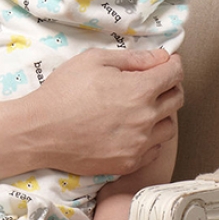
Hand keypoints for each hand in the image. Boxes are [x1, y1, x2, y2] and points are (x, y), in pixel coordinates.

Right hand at [27, 47, 182, 175]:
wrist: (41, 130)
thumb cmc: (64, 91)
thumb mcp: (93, 60)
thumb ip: (131, 58)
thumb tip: (159, 57)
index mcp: (139, 90)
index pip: (173, 75)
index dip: (174, 64)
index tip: (170, 62)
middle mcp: (146, 119)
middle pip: (177, 99)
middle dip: (171, 85)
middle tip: (157, 81)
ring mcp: (139, 144)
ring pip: (169, 127)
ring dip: (162, 113)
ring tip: (144, 107)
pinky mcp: (129, 163)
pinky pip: (154, 149)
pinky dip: (150, 137)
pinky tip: (134, 129)